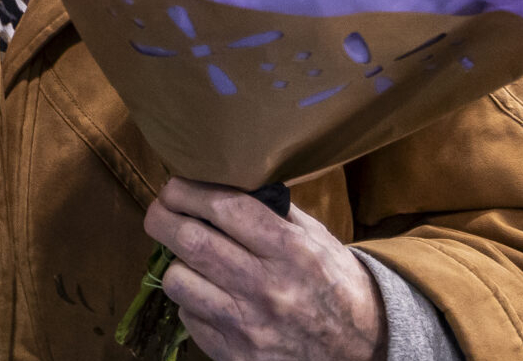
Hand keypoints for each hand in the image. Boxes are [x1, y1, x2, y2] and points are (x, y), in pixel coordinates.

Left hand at [145, 179, 381, 360]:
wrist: (363, 347)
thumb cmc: (335, 283)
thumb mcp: (317, 238)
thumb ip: (273, 209)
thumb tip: (224, 179)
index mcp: (289, 251)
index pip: (224, 207)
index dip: (187, 191)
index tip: (174, 186)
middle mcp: (266, 287)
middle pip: (190, 241)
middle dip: (162, 217)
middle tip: (159, 211)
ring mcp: (248, 326)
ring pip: (178, 281)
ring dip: (175, 263)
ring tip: (187, 257)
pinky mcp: (235, 354)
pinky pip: (189, 317)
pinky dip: (191, 301)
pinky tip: (208, 293)